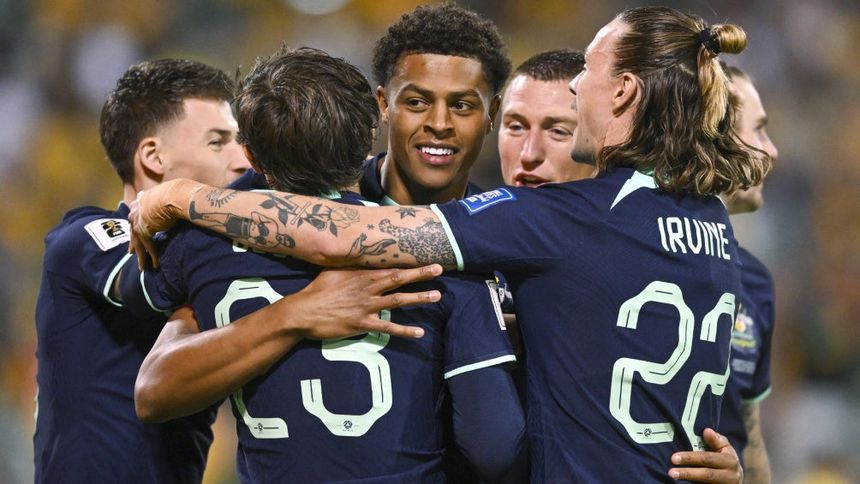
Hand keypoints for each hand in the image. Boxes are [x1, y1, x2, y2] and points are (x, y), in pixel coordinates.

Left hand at [128, 178, 199, 268]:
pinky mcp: (143, 230)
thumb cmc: (179, 192)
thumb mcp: (170, 194)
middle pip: (133, 229)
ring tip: (143, 267)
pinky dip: (152, 256)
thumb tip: (178, 199)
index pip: (137, 215)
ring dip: (142, 255)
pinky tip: (155, 264)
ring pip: (138, 241)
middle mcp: (136, 209)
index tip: (135, 232)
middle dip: (133, 243)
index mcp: (143, 199)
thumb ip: (168, 199)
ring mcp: (137, 220)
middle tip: (131, 252)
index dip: (136, 225)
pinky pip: (147, 246)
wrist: (176, 195)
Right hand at [281, 264, 444, 339]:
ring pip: (398, 301)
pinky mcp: (362, 324)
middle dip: (420, 274)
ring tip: (436, 296)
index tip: (422, 257)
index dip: (408, 263)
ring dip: (418, 298)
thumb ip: (350, 265)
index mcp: (361, 275)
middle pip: (398, 279)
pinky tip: (419, 333)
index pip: (389, 266)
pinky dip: (405, 330)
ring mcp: (366, 306)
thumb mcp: (333, 271)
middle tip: (439, 269)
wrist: (302, 312)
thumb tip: (357, 255)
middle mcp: (367, 288)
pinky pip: (388, 327)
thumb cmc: (316, 291)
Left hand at [668, 428, 742, 482]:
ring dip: (689, 479)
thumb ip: (716, 440)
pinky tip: (682, 483)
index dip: (690, 458)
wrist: (736, 479)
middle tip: (671, 472)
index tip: (674, 458)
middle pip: (707, 474)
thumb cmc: (727, 460)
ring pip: (706, 482)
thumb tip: (707, 430)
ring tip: (674, 476)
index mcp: (730, 461)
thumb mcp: (725, 449)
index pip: (707, 458)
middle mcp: (730, 475)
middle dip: (688, 473)